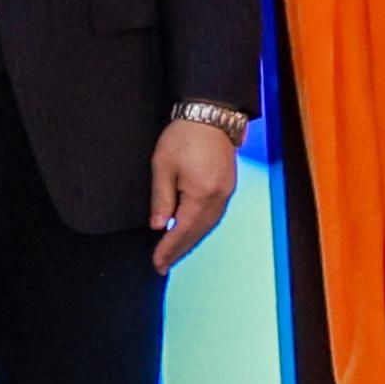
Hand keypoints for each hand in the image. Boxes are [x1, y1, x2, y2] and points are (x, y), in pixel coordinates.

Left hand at [152, 115, 241, 275]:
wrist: (211, 117)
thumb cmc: (183, 137)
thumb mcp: (162, 166)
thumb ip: (161, 198)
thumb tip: (157, 225)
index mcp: (201, 194)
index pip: (182, 230)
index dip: (169, 248)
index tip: (157, 262)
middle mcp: (218, 198)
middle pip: (197, 232)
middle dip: (179, 250)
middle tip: (162, 265)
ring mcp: (226, 193)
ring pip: (207, 226)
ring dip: (190, 242)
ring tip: (173, 254)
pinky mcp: (227, 187)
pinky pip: (213, 215)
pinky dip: (200, 228)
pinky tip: (189, 232)